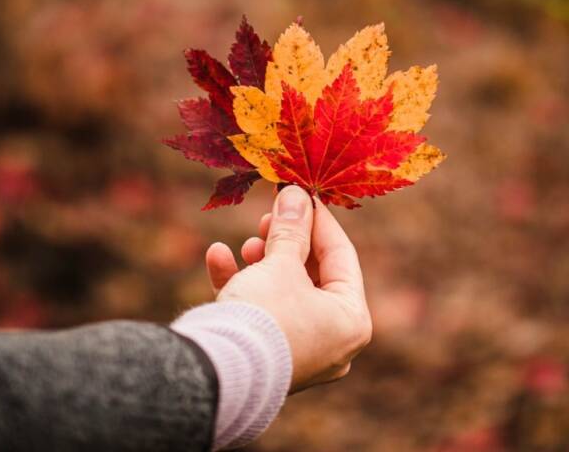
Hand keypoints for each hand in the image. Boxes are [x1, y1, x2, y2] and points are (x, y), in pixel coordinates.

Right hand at [204, 185, 372, 391]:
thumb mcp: (280, 264)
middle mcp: (332, 342)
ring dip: (262, 261)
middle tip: (267, 217)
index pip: (341, 257)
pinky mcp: (266, 358)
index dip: (319, 220)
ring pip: (284, 293)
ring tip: (247, 244)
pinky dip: (242, 284)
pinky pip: (260, 314)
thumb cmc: (264, 315)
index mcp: (351, 320)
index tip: (301, 194)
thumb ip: (291, 228)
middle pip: (312, 275)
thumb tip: (296, 194)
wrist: (216, 374)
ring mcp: (299, 353)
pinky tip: (217, 256)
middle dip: (286, 242)